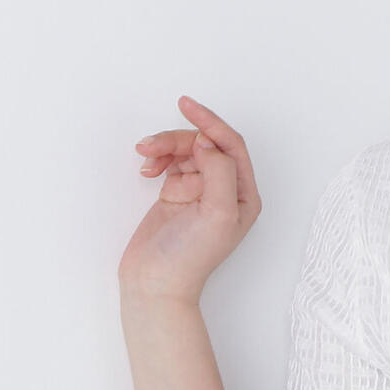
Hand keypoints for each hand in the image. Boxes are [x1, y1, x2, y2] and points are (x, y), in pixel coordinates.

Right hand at [118, 95, 261, 303]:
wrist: (155, 283)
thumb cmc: (190, 257)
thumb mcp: (217, 212)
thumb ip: (219, 171)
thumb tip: (208, 142)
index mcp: (244, 194)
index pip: (231, 146)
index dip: (211, 123)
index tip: (187, 106)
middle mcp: (226, 190)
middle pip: (205, 144)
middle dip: (179, 138)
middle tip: (151, 145)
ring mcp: (200, 190)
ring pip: (186, 150)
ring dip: (164, 147)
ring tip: (145, 157)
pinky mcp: (176, 193)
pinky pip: (170, 161)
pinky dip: (157, 159)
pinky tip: (146, 170)